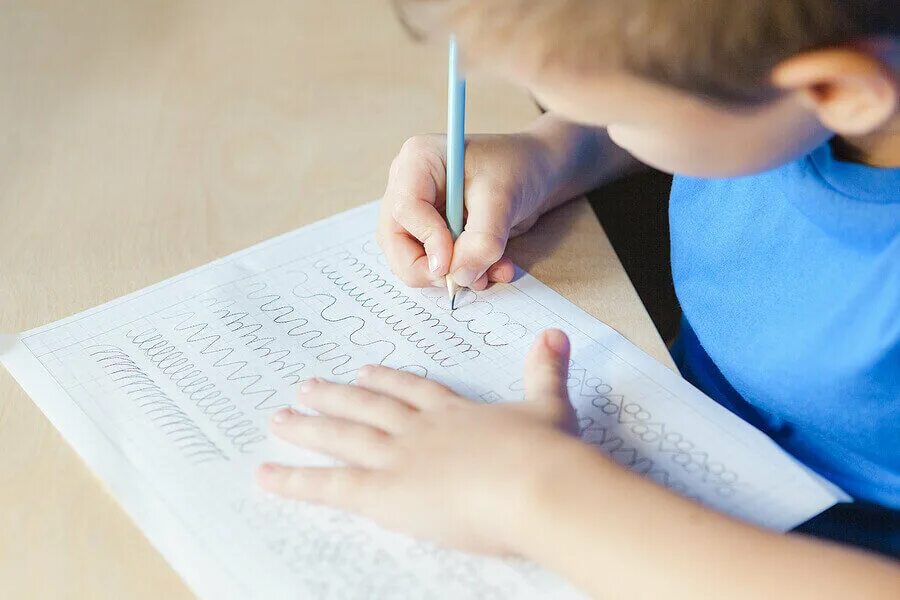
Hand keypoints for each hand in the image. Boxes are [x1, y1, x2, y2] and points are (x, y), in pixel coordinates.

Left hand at [257, 329, 582, 553]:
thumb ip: (546, 370)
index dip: (387, 381)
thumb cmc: (547, 452)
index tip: (365, 372)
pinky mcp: (387, 493)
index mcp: (456, 413)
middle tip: (305, 388)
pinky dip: (296, 482)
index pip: (414, 391)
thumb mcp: (550, 406)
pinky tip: (266, 477)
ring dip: (309, 428)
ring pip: (344, 438)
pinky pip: (332, 486)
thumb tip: (557, 333)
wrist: (537, 483)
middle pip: (369, 409)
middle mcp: (420, 430)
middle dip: (336, 398)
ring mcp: (399, 457)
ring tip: (279, 419)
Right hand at [377, 131, 553, 289]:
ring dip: (453, 275)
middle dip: (430, 269)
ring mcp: (418, 213)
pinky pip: (435, 266)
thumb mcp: (503, 199)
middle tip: (464, 279)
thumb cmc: (518, 168)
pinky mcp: (432, 234)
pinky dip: (464, 274)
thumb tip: (460, 277)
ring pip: (411, 260)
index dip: (428, 241)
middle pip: (395, 241)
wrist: (537, 173)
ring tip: (493, 270)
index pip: (405, 210)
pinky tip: (496, 268)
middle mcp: (408, 187)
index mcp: (417, 161)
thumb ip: (482, 240)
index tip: (455, 262)